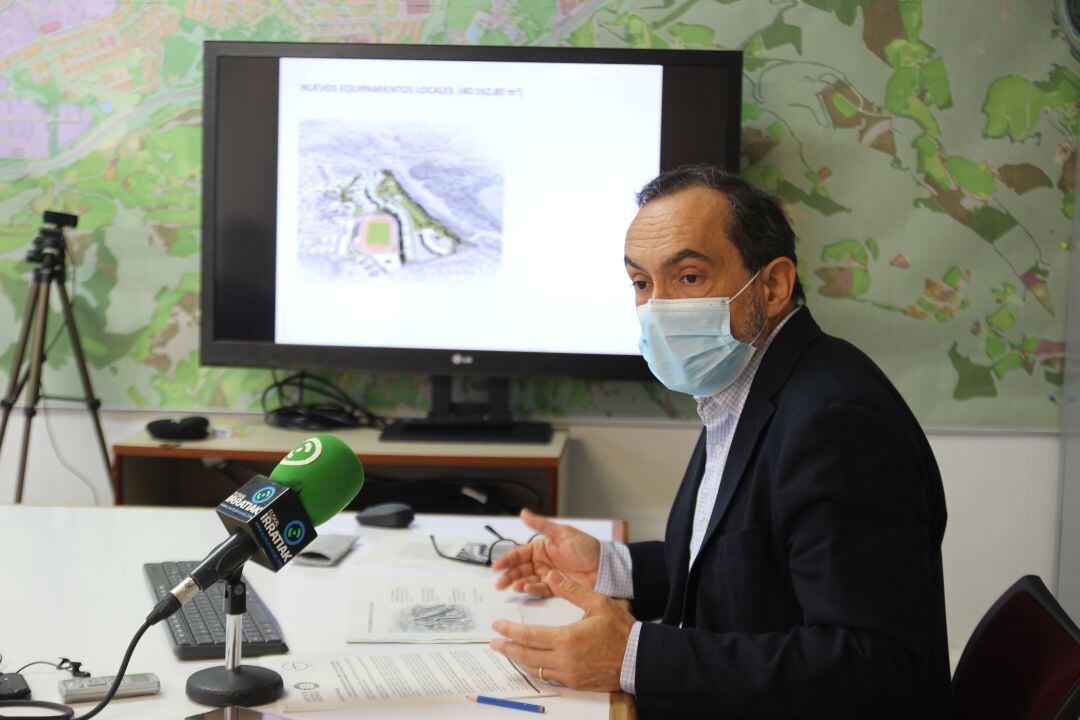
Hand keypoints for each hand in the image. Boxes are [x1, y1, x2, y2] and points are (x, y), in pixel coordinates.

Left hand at [490, 570, 634, 691]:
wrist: (639, 658)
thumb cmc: (621, 630)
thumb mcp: (598, 602)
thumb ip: (571, 589)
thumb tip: (551, 575)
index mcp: (567, 639)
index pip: (529, 636)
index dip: (510, 631)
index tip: (497, 626)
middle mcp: (564, 660)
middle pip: (526, 656)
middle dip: (507, 648)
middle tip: (493, 643)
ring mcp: (569, 673)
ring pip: (535, 669)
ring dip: (518, 660)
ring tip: (507, 651)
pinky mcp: (575, 682)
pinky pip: (548, 676)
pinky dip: (535, 669)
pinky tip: (530, 663)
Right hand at [492, 509, 599, 597]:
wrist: (604, 566)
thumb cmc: (586, 547)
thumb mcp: (562, 533)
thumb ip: (541, 525)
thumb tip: (524, 513)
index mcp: (542, 547)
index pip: (519, 553)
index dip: (507, 559)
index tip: (496, 566)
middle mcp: (543, 561)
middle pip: (520, 569)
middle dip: (509, 575)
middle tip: (499, 583)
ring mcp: (549, 575)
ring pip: (528, 580)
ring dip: (519, 583)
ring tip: (514, 586)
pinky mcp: (556, 587)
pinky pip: (540, 589)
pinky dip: (532, 590)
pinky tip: (527, 589)